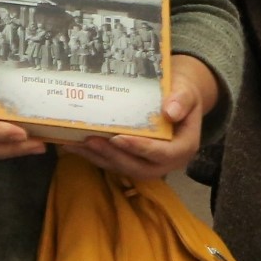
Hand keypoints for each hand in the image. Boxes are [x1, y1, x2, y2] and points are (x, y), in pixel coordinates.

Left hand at [66, 55, 216, 179]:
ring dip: (100, 158)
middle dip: (114, 156)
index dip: (140, 148)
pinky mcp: (134, 161)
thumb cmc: (181, 94)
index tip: (119, 138)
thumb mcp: (186, 92)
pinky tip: (74, 145)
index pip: (162, 154)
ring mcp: (150, 164)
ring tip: (78, 144)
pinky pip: (114, 162)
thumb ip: (181, 100)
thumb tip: (170, 112)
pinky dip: (95, 156)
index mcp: (183, 147)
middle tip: (91, 141)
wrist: (177, 100)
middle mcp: (167, 162)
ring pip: (124, 168)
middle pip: (140, 168)